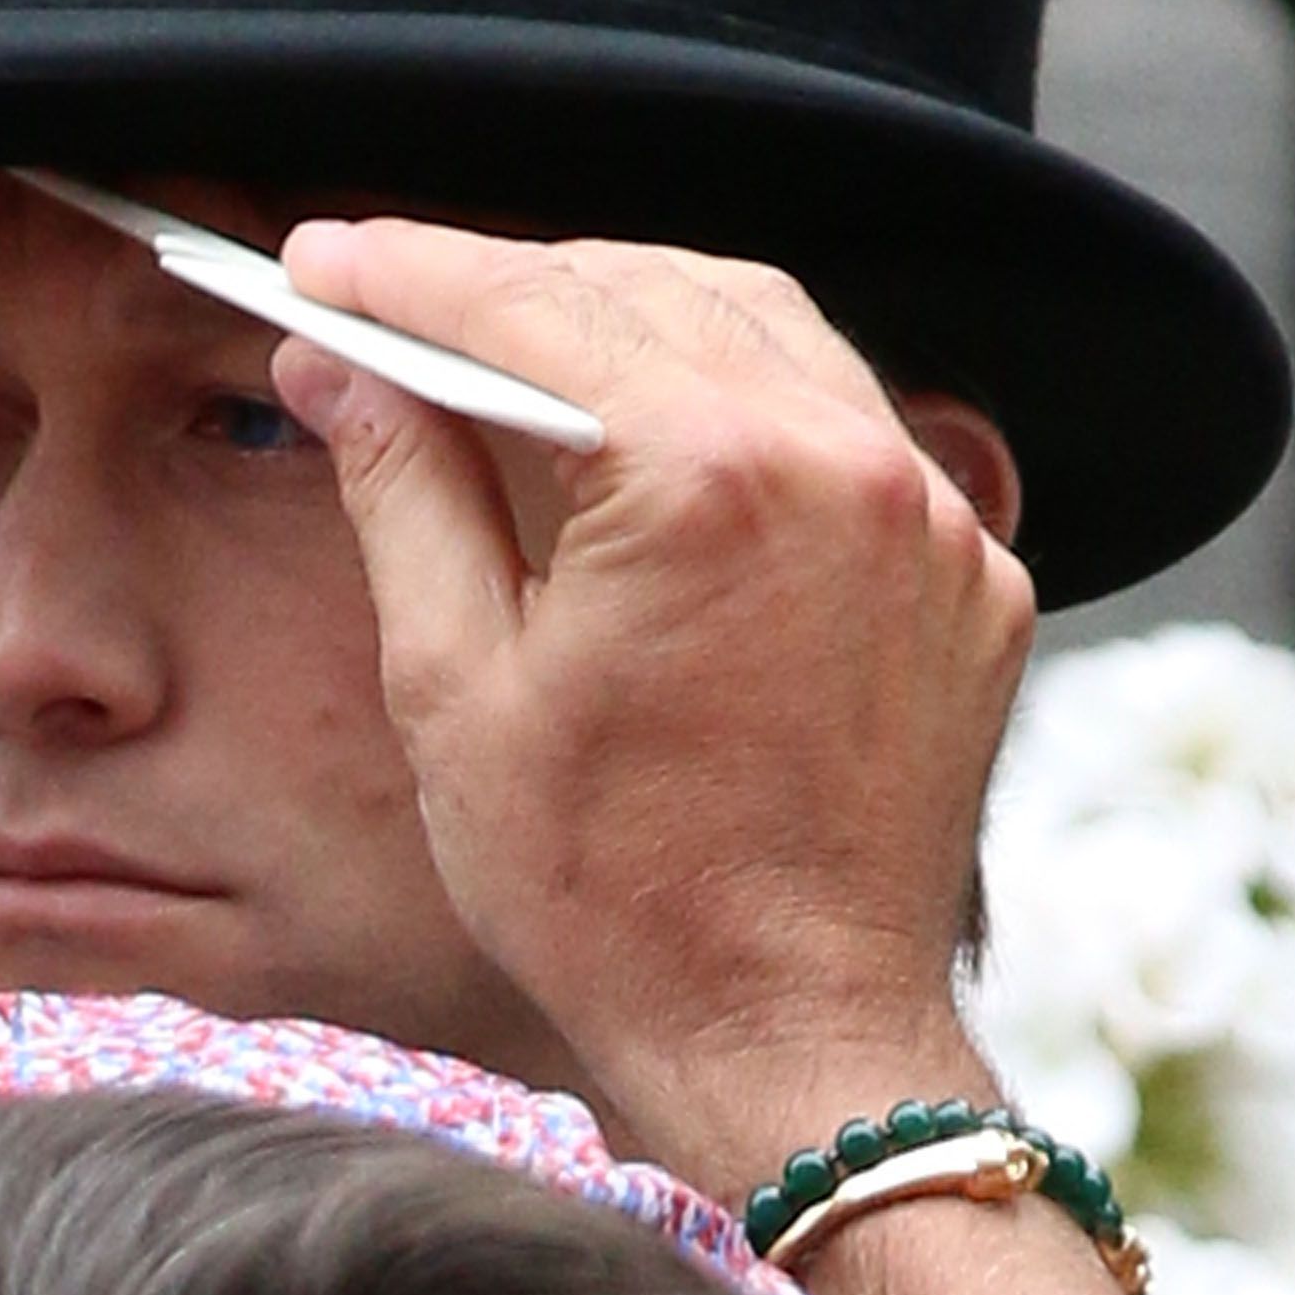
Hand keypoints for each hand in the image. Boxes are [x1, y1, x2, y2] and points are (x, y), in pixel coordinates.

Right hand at [272, 220, 1034, 1206]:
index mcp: (709, 474)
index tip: (321, 257)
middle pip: (653, 285)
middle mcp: (847, 460)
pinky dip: (745, 408)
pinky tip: (659, 449)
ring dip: (634, 320)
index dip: (405, 273)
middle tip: (394, 304)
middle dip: (513, 284)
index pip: (530, 306)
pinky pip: (850, 429)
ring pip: (766, 332)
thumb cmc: (610, 894)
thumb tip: (339, 363)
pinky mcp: (973, 575)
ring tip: (516, 356)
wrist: (791, 1037)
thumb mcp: (456, 687)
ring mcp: (931, 515)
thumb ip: (402, 489)